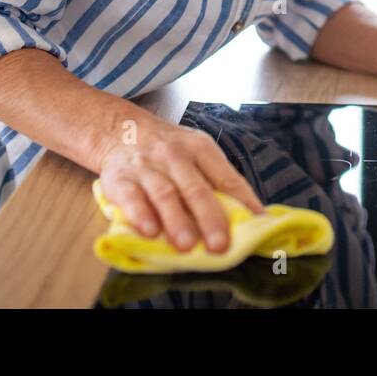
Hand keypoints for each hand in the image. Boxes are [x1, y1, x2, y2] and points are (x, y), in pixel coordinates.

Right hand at [97, 115, 265, 253]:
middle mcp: (175, 156)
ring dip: (176, 221)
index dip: (243, 201)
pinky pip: (131, 198)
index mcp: (201, 149)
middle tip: (220, 245)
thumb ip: (219, 182)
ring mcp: (147, 168)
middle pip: (196, 188)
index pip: (227, 177)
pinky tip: (149, 232)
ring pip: (165, 194)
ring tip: (186, 245)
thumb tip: (252, 216)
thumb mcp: (196, 153)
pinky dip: (140, 214)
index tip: (256, 224)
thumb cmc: (167, 149)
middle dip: (209, 218)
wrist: (119, 130)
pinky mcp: (120, 180)